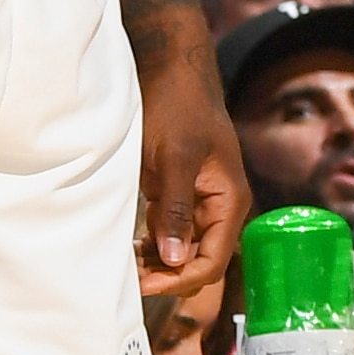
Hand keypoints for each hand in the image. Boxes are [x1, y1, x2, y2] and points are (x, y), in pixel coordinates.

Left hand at [133, 35, 244, 304]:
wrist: (170, 71)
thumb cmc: (178, 106)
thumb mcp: (175, 157)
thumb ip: (175, 208)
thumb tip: (174, 259)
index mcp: (229, 201)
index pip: (212, 260)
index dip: (179, 278)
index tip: (143, 283)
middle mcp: (219, 207)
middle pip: (198, 262)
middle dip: (167, 275)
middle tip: (128, 276)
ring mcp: (199, 202)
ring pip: (181, 251)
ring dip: (157, 263)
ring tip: (125, 264)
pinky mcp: (178, 195)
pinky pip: (169, 233)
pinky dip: (151, 245)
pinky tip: (130, 246)